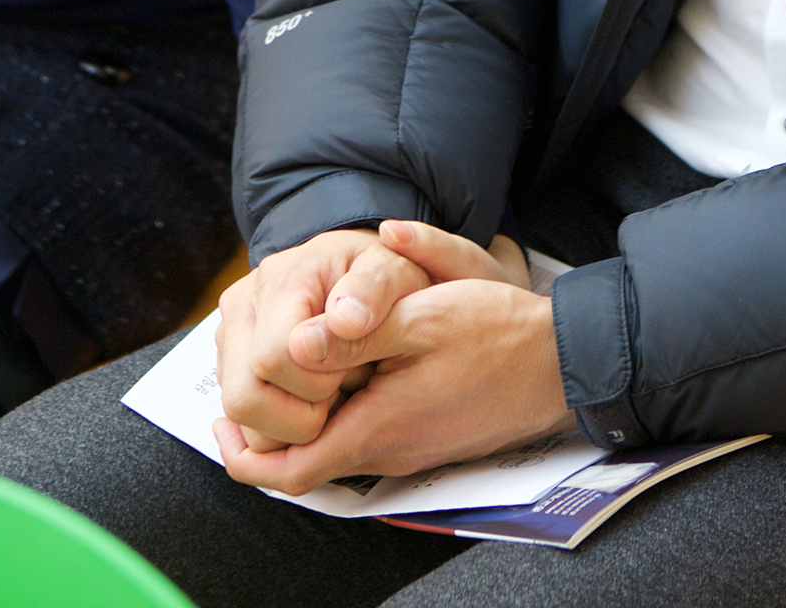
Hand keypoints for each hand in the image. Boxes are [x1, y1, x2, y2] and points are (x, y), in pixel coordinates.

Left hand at [214, 221, 572, 494]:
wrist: (563, 362)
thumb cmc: (498, 334)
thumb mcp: (423, 315)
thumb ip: (355, 331)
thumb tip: (294, 343)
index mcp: (378, 426)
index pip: (292, 469)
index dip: (246, 455)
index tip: (221, 422)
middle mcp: (390, 449)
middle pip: (306, 466)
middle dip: (267, 436)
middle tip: (241, 394)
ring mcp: (410, 449)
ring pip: (334, 450)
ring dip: (301, 422)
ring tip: (279, 375)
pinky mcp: (426, 438)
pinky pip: (363, 439)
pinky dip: (334, 416)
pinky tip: (334, 375)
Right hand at [216, 227, 429, 451]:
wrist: (351, 269)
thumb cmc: (374, 274)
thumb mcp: (390, 270)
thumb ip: (373, 291)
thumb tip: (345, 321)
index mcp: (280, 280)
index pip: (274, 359)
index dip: (317, 383)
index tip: (351, 368)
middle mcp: (242, 307)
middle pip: (243, 398)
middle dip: (297, 416)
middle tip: (337, 392)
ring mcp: (229, 336)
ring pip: (237, 413)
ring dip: (286, 423)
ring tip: (326, 394)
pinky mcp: (229, 361)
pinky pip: (240, 414)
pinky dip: (275, 421)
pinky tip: (309, 396)